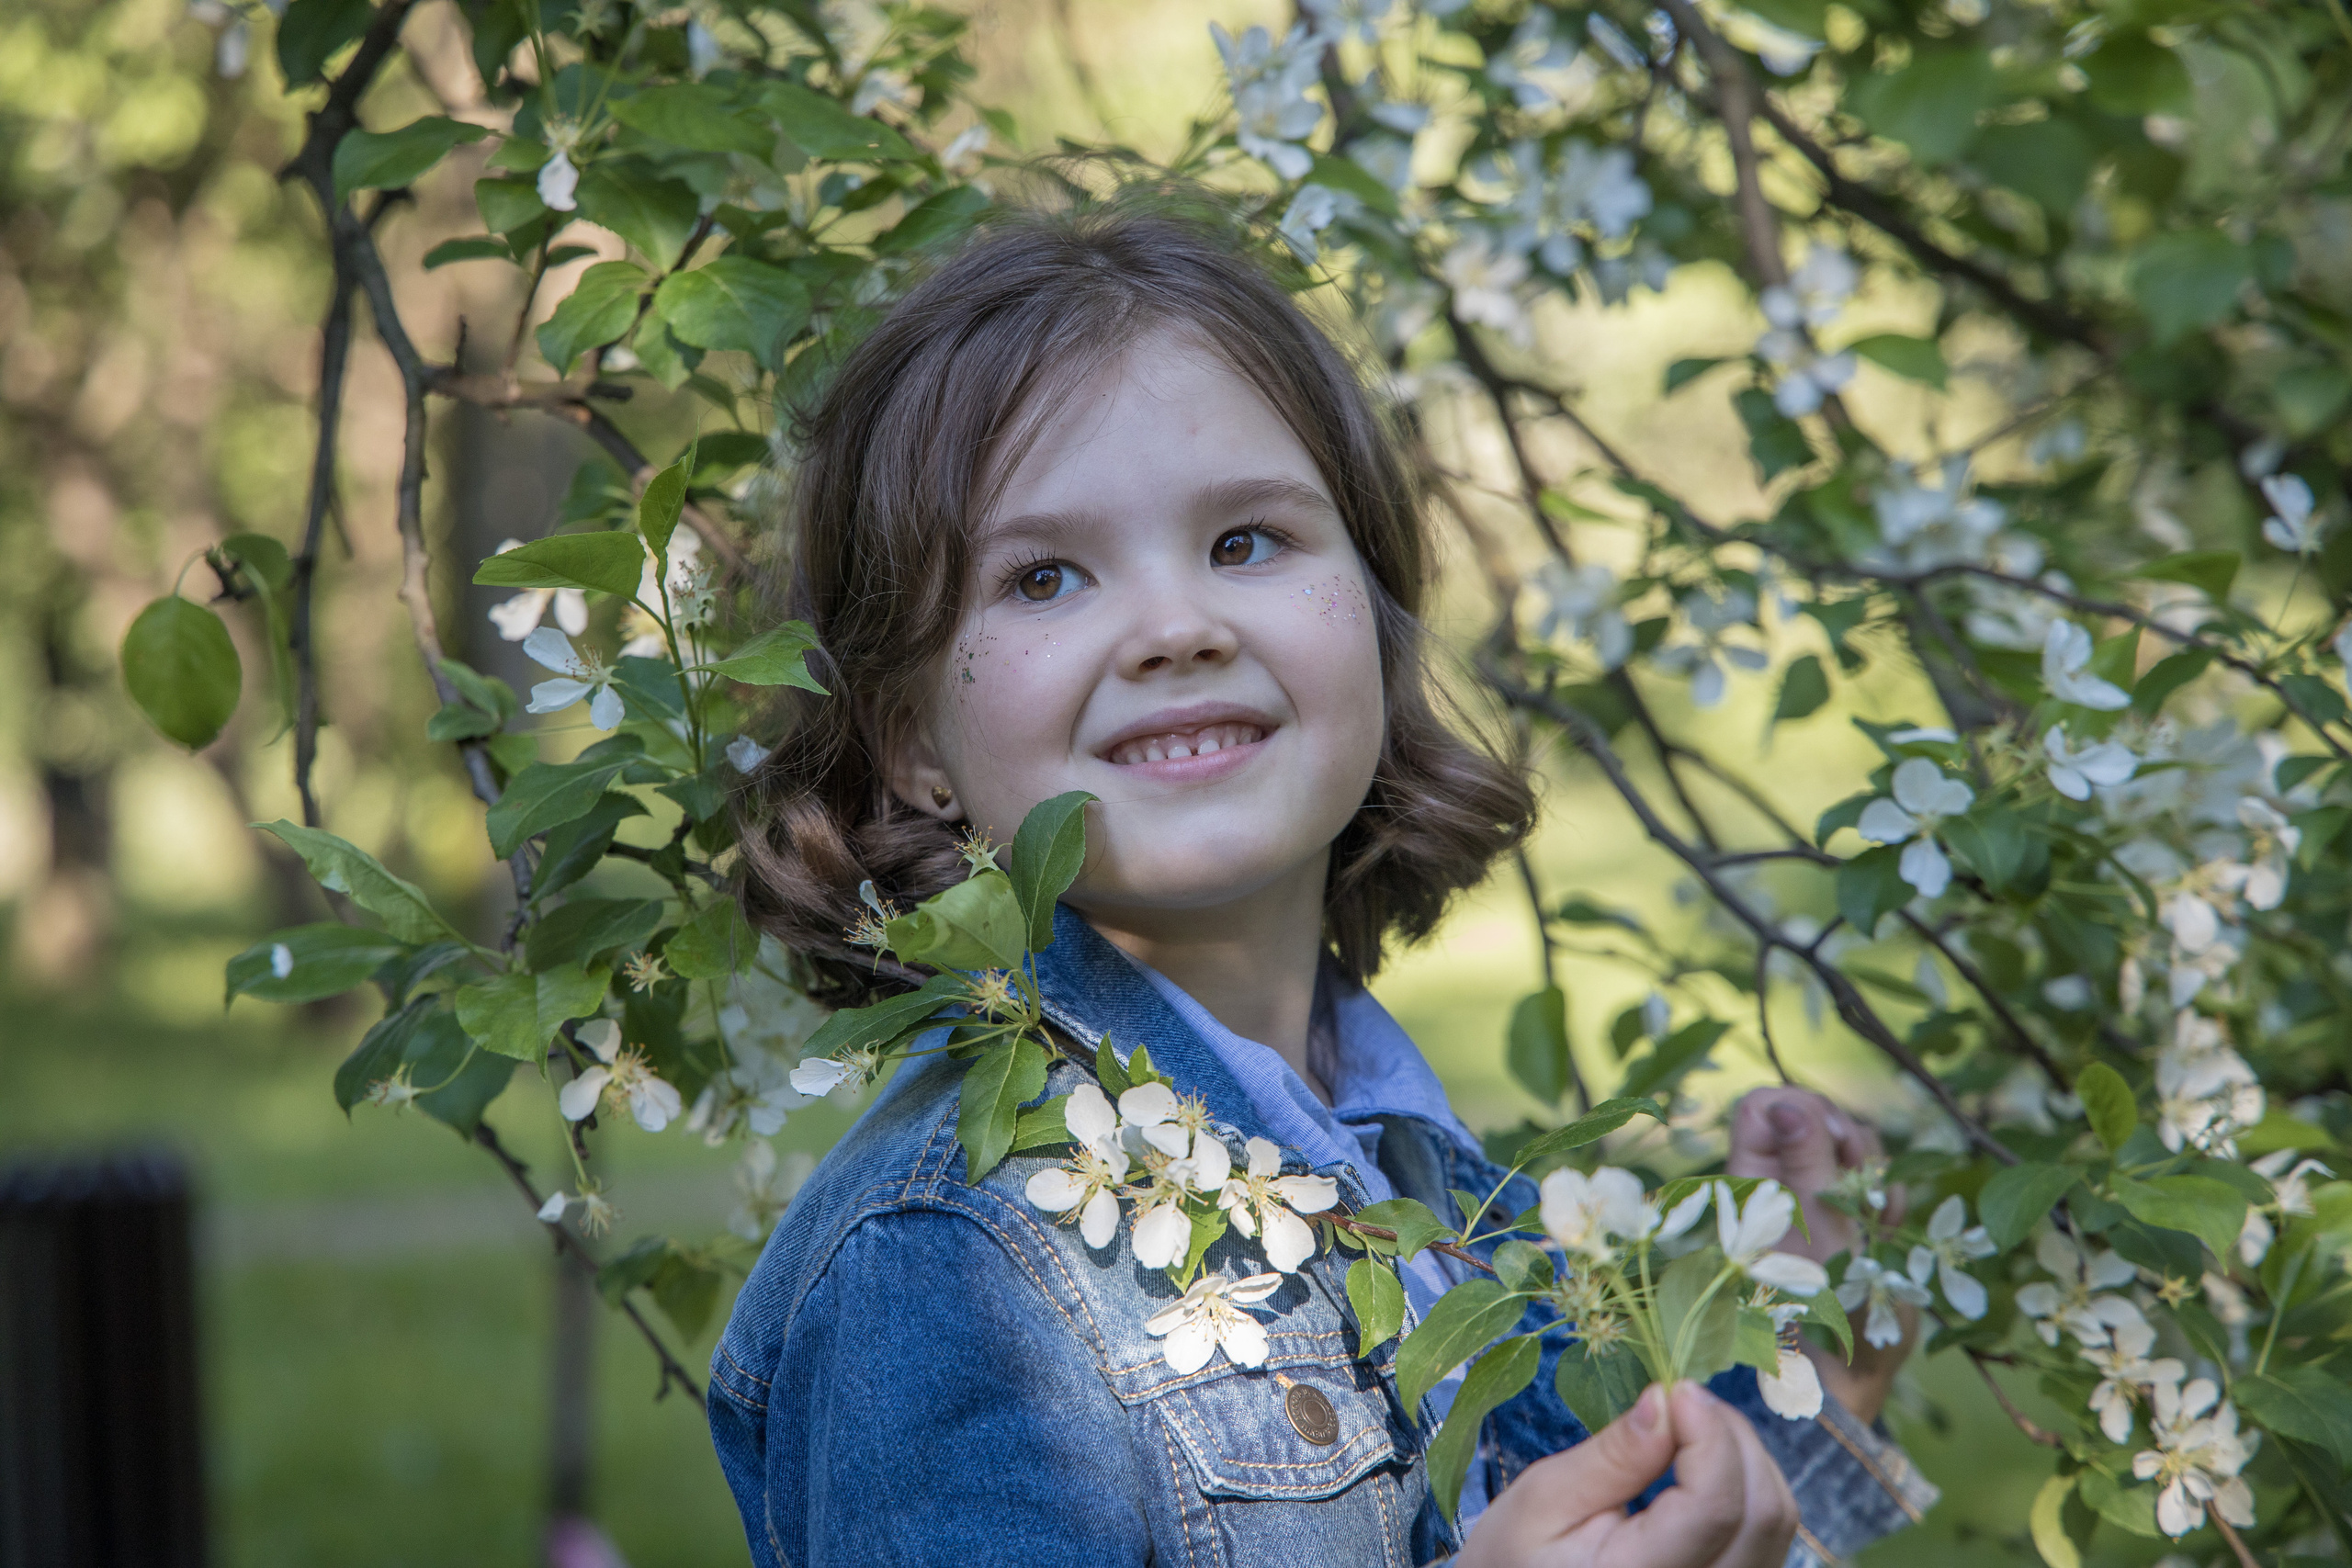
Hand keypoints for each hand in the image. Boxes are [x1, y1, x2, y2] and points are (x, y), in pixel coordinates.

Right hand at [1457, 1381, 1797, 1567]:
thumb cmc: (1517, 1554)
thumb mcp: (1544, 1499)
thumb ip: (1612, 1456)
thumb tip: (1668, 1398)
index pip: (1714, 1507)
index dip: (1709, 1434)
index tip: (1675, 1387)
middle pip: (1762, 1512)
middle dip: (1731, 1435)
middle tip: (1680, 1399)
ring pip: (1777, 1522)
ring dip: (1745, 1457)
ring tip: (1689, 1428)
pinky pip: (1770, 1536)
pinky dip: (1749, 1485)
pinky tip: (1704, 1466)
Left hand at [1726, 1087, 1909, 1422]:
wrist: (1847, 1371)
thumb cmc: (1822, 1304)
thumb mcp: (1815, 1225)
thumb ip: (1802, 1158)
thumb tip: (1786, 1102)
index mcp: (1750, 1178)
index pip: (1762, 1105)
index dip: (1800, 1107)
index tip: (1832, 1138)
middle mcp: (1777, 1183)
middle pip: (1809, 1114)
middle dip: (1843, 1136)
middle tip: (1859, 1174)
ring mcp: (1813, 1199)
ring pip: (1844, 1144)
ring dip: (1869, 1169)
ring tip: (1876, 1213)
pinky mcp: (1845, 1218)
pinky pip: (1868, 1180)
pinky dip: (1884, 1193)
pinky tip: (1887, 1224)